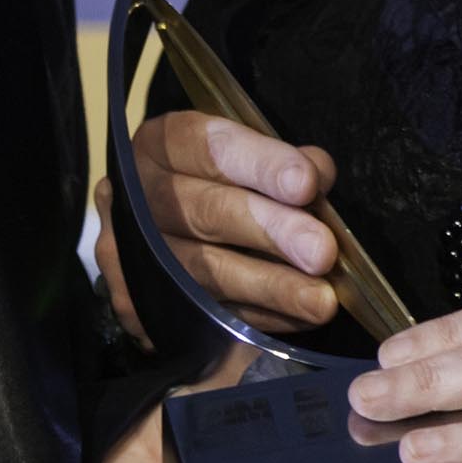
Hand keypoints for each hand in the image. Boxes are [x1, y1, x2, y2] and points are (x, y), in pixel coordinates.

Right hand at [115, 111, 343, 336]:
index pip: (212, 148)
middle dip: (272, 232)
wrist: (157, 230)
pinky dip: (261, 316)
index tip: (306, 183)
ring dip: (272, 288)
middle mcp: (143, 196)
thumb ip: (279, 163)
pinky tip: (300, 317)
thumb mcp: (242, 156)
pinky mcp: (146, 305)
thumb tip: (318, 175)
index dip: (262, 165)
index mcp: (164, 145)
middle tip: (322, 252)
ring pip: (208, 273)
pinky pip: (207, 314)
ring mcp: (139, 255)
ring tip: (321, 300)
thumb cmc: (213, 182)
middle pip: (208, 213)